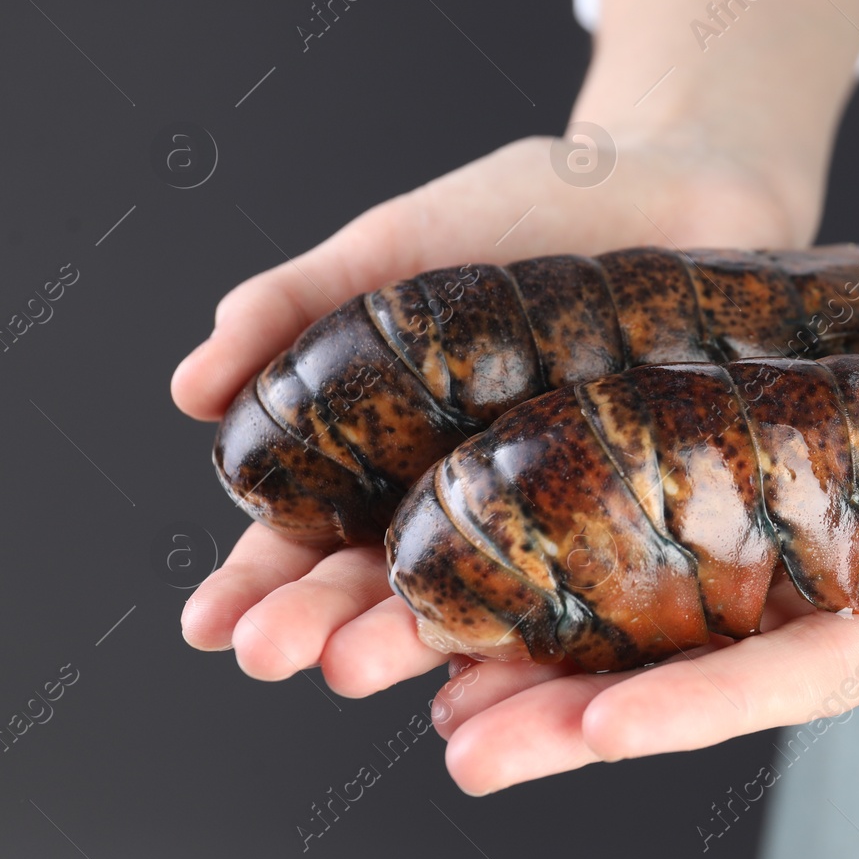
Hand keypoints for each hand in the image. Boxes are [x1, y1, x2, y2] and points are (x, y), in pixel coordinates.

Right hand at [176, 134, 796, 665]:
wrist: (673, 185)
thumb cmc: (526, 208)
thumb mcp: (395, 245)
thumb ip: (291, 306)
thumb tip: (185, 391)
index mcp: (385, 446)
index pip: (303, 535)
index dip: (256, 582)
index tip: (210, 625)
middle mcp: (456, 494)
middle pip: (374, 581)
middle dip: (318, 623)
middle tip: (278, 656)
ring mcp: (542, 511)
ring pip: (468, 598)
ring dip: (405, 643)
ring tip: (356, 670)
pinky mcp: (629, 516)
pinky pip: (582, 590)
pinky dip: (536, 636)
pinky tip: (490, 673)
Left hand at [421, 223, 858, 794]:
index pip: (784, 677)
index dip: (688, 707)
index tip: (585, 731)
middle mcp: (843, 580)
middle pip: (695, 659)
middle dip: (579, 706)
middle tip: (459, 741)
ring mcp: (810, 512)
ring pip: (666, 586)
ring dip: (559, 630)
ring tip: (441, 665)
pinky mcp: (792, 433)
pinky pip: (686, 483)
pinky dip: (603, 513)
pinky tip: (515, 524)